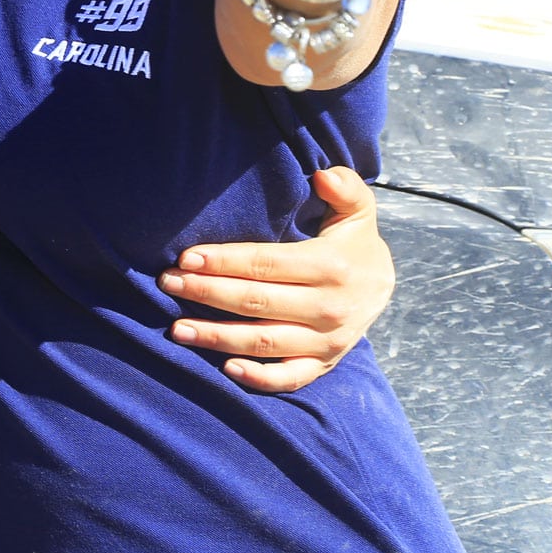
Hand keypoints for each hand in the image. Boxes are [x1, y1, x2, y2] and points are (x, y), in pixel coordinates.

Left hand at [158, 167, 393, 393]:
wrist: (384, 288)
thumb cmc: (353, 244)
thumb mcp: (356, 211)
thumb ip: (345, 188)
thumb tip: (323, 175)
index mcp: (330, 268)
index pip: (266, 265)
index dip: (224, 261)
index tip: (186, 257)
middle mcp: (328, 308)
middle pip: (256, 303)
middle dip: (206, 293)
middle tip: (167, 283)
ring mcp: (326, 341)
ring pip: (263, 342)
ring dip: (217, 337)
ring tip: (177, 328)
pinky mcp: (323, 364)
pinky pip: (289, 378)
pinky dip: (258, 377)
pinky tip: (224, 367)